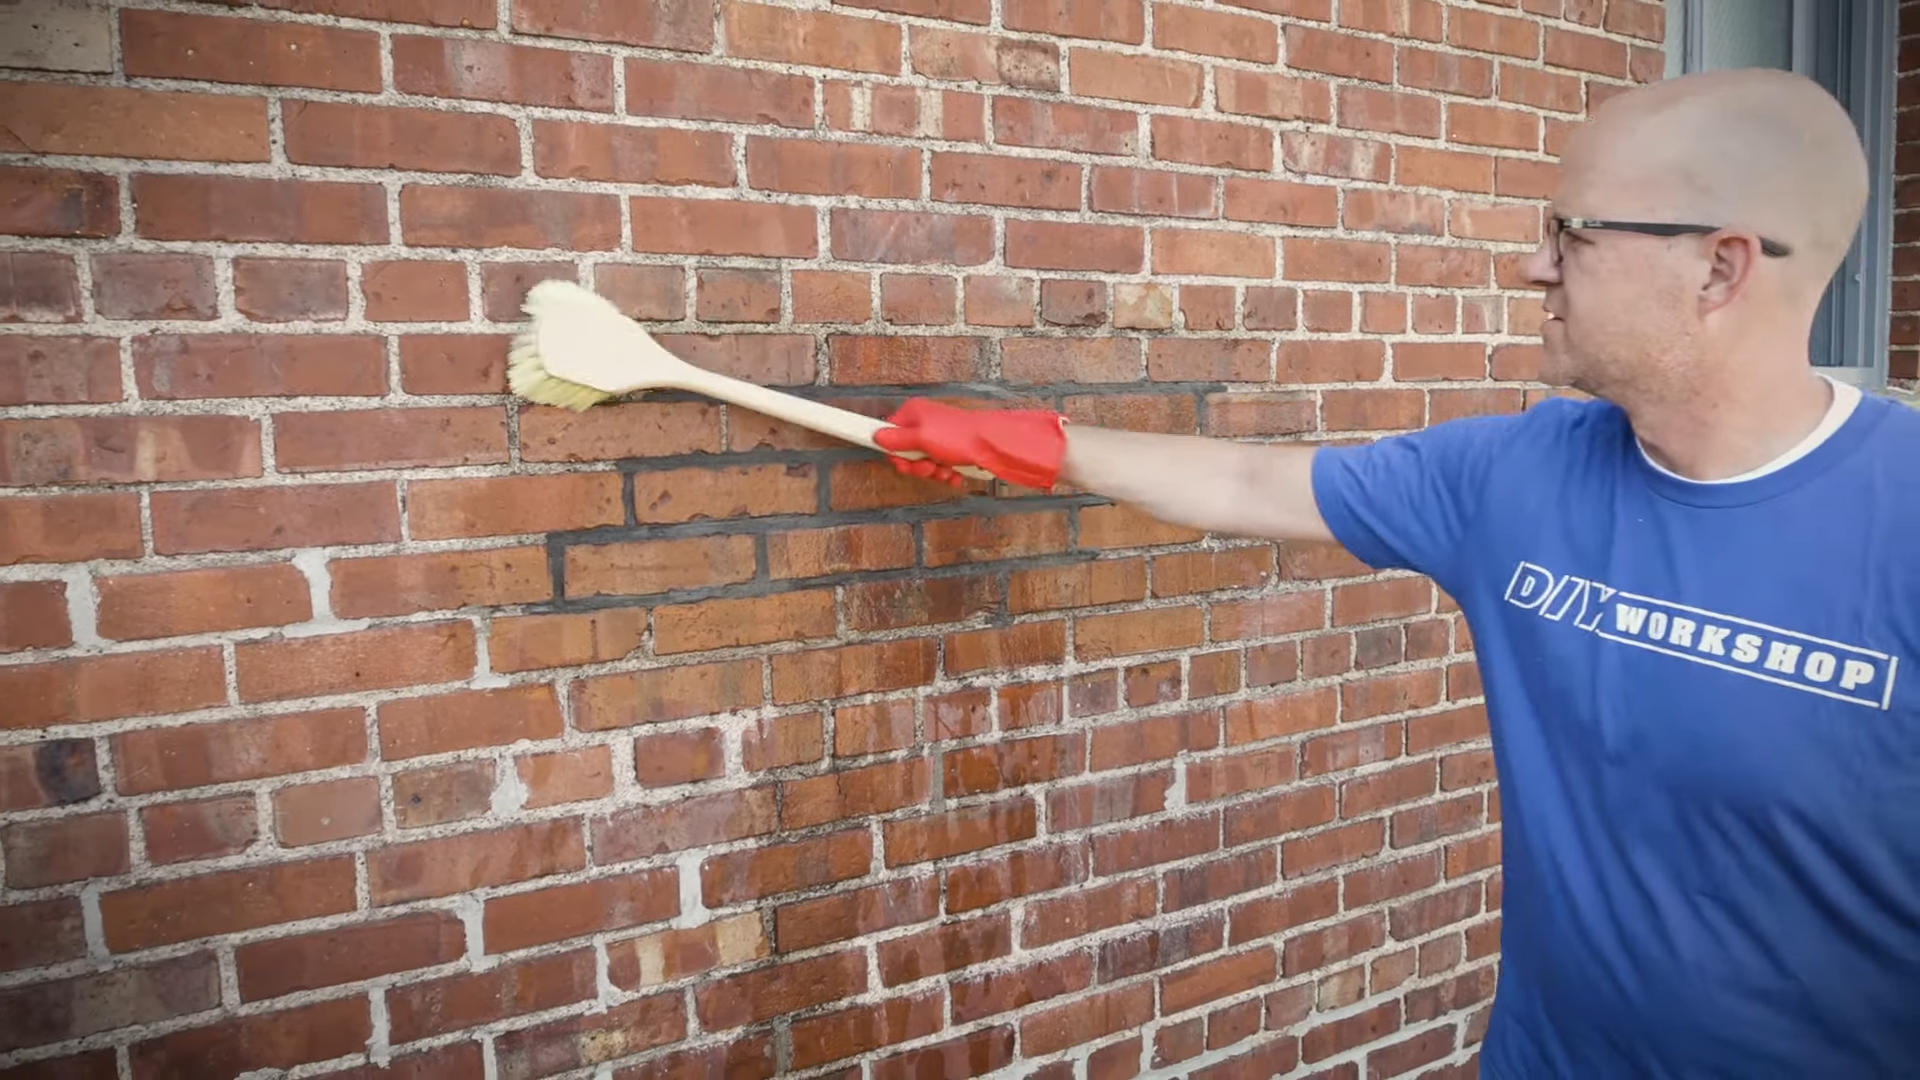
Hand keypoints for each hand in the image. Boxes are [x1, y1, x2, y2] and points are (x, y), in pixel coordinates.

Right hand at [872, 398, 1068, 490]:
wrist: (992, 446)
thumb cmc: (959, 437)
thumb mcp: (921, 438)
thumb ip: (896, 439)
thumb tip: (875, 436)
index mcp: (913, 413)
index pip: (888, 434)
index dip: (895, 453)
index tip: (902, 462)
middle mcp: (924, 423)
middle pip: (906, 453)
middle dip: (917, 466)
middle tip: (928, 466)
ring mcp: (938, 438)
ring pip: (923, 463)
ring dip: (933, 472)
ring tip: (945, 469)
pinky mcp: (951, 451)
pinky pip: (939, 467)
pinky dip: (945, 474)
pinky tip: (954, 473)